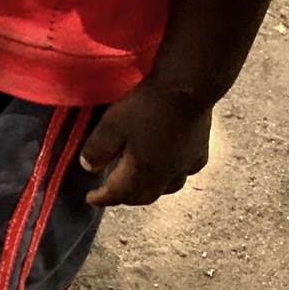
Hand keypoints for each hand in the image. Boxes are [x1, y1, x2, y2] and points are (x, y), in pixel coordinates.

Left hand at [80, 83, 213, 207]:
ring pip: (167, 188)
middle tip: (113, 194)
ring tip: (140, 184)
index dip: (103, 198)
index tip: (90, 199)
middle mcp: (167, 174)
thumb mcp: (111, 125)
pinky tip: (170, 167)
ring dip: (150, 190)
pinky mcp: (200, 152)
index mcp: (143, 170)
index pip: (119, 193)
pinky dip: (172, 176)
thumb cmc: (146, 107)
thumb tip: (89, 167)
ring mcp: (186, 164)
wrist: (187, 90)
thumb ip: (98, 149)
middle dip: (126, 198)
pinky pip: (184, 172)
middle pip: (145, 196)